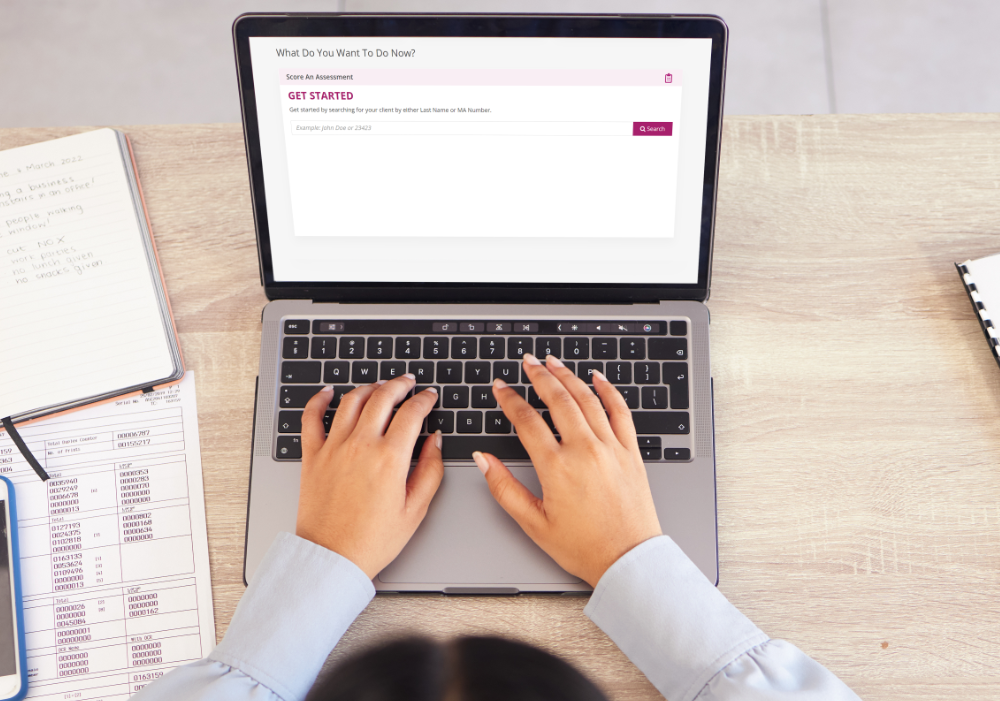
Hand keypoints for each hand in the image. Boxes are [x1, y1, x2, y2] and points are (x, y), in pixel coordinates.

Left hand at [296, 375, 443, 578]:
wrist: (332, 558)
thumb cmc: (372, 540)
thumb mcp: (416, 509)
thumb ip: (431, 470)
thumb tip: (436, 441)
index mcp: (390, 458)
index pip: (412, 413)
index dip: (425, 400)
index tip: (430, 397)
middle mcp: (361, 445)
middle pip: (383, 397)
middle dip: (400, 385)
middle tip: (408, 383)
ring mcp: (334, 448)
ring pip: (352, 401)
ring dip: (369, 387)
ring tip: (380, 386)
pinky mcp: (312, 456)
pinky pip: (311, 417)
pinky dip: (319, 400)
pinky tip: (328, 392)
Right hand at [474, 354, 661, 586]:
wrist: (629, 560)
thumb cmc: (584, 547)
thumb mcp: (533, 523)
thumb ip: (504, 488)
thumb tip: (482, 460)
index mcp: (557, 467)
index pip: (527, 420)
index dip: (510, 399)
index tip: (500, 387)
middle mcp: (585, 451)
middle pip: (558, 399)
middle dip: (539, 376)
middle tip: (527, 363)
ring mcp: (611, 448)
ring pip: (587, 399)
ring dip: (568, 376)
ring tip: (553, 363)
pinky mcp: (631, 452)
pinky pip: (621, 411)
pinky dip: (608, 391)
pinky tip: (598, 378)